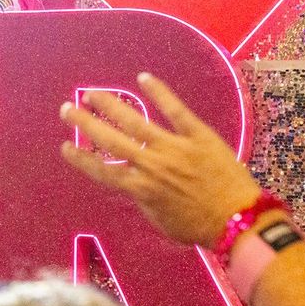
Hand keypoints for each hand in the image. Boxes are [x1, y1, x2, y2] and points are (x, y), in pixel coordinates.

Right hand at [59, 73, 261, 247]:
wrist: (239, 220)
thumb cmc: (200, 227)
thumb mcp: (162, 222)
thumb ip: (143, 200)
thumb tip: (132, 184)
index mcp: (141, 189)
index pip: (102, 170)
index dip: (81, 158)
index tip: (65, 146)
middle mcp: (151, 165)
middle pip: (110, 140)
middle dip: (85, 124)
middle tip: (67, 109)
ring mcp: (173, 147)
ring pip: (135, 122)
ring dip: (111, 106)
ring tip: (93, 94)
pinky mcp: (197, 135)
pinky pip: (175, 110)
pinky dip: (159, 93)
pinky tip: (143, 78)